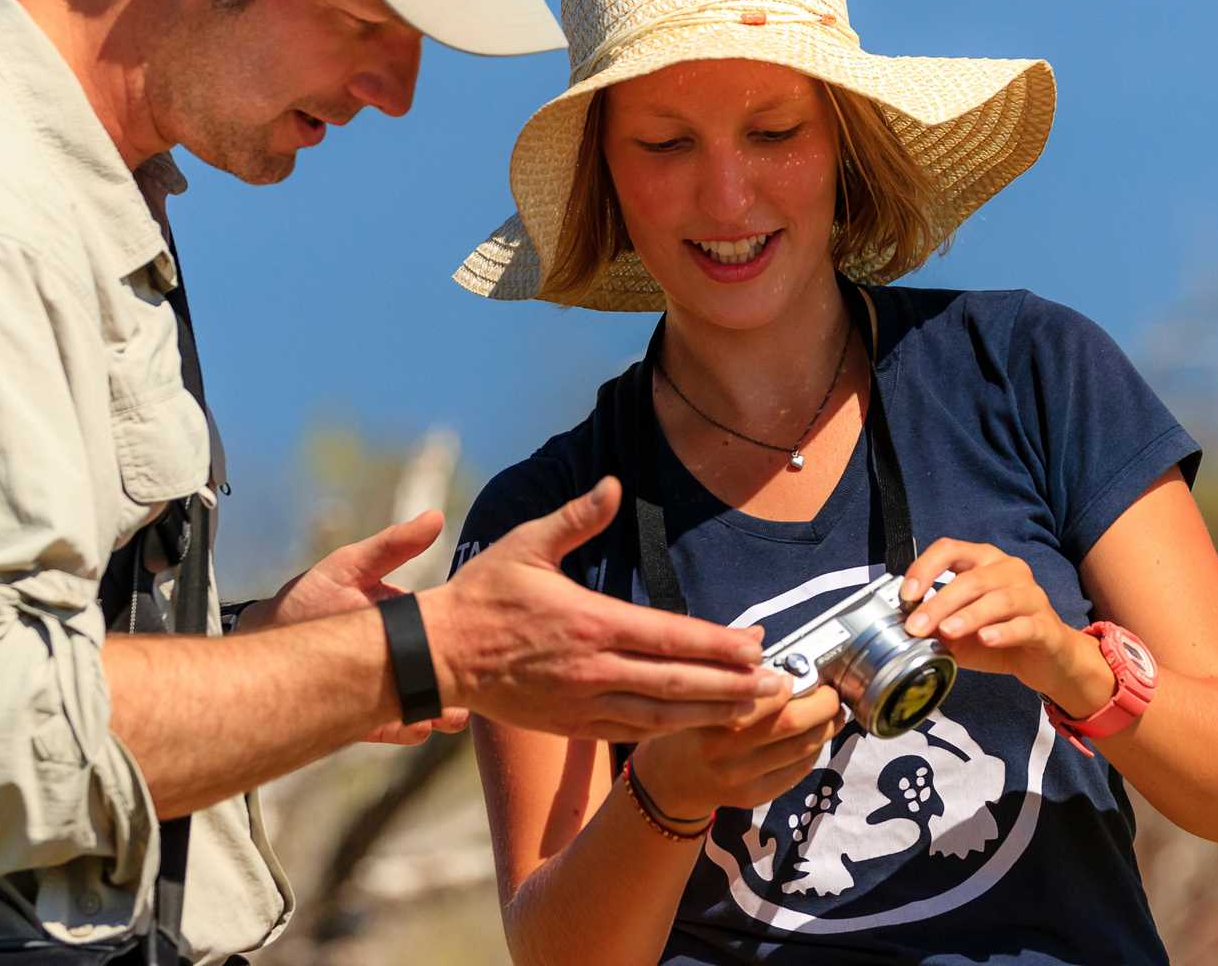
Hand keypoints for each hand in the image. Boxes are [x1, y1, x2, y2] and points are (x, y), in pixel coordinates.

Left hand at [240, 509, 468, 741]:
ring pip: (424, 702)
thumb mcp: (349, 567)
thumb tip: (437, 517)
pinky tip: (416, 724)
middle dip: (457, 679)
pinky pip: (393, 726)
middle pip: (439, 670)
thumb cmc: (306, 600)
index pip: (444, 627)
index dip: (462, 633)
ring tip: (449, 713)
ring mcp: (384, 688)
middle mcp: (399, 657)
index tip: (474, 638)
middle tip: (471, 684)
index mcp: (402, 621)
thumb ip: (392, 547)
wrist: (264, 641)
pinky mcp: (364, 717)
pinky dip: (408, 726)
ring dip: (440, 708)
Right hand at [419, 477, 786, 740]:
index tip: (755, 645)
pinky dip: (672, 731)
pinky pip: (632, 732)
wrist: (439, 655)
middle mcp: (593, 669)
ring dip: (713, 714)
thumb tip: (612, 485)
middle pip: (679, 683)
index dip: (718, 644)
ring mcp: (583, 703)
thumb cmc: (484, 596)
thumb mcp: (526, 545)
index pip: (670, 636)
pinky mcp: (572, 726)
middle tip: (778, 686)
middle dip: (734, 686)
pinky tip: (700, 726)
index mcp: (589, 622)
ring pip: (662, 715)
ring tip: (756, 710)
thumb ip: (576, 518)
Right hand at [630, 685, 844, 821]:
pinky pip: (798, 772)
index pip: (763, 697)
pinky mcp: (756, 797)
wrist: (670, 781)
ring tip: (832, 714)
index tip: (799, 674)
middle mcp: (726, 751)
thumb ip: (728, 666)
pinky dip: (814, 751)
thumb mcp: (696, 693)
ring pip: (802, 749)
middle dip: (822, 705)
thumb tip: (758, 634)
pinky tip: (814, 738)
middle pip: (791, 724)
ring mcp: (742, 778)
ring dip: (826, 728)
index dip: (790, 682)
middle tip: (831, 694)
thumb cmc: (688, 727)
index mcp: (711, 718)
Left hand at [900, 538, 1115, 716]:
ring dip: (968, 616)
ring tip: (947, 631)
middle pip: (971, 579)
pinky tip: (986, 639)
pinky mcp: (1046, 624)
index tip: (906, 595)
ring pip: (998, 600)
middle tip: (917, 626)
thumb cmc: (998, 636)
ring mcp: (1031, 595)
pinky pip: (1024, 625)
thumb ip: (936, 626)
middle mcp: (1009, 570)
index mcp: (983, 561)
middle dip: (939, 602)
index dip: (925, 568)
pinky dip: (1003, 631)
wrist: (1045, 659)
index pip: (950, 550)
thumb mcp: (960, 630)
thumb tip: (907, 629)